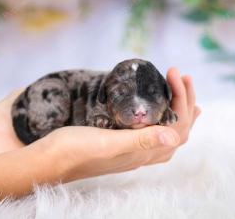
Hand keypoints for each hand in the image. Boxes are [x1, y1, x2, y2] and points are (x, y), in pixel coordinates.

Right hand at [36, 67, 200, 181]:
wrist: (51, 160)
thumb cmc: (74, 150)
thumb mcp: (107, 143)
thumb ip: (139, 141)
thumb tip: (174, 137)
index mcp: (141, 152)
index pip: (176, 126)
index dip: (181, 99)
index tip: (175, 74)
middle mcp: (141, 155)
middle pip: (177, 131)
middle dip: (184, 103)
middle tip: (181, 77)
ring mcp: (131, 152)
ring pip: (165, 135)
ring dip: (176, 113)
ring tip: (181, 95)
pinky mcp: (121, 146)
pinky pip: (151, 135)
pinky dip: (161, 122)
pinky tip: (156, 114)